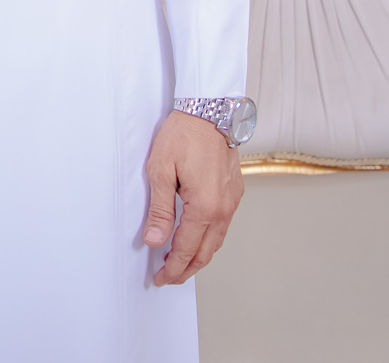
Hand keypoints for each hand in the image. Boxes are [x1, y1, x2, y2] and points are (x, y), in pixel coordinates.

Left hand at [142, 110, 242, 285]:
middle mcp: (223, 208)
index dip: (172, 267)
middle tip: (169, 278)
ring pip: (217, 241)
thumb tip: (154, 240)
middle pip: (205, 251)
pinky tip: (197, 238)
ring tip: (180, 263)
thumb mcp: (160, 171)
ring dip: (199, 256)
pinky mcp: (235, 191)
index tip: (160, 278)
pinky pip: (223, 225)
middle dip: (186, 269)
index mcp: (204, 206)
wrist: (210, 110)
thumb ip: (159, 210)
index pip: (186, 248)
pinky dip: (209, 239)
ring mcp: (232, 201)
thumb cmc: (183, 135)